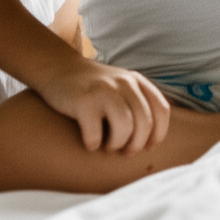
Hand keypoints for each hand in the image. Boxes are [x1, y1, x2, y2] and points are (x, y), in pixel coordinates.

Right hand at [36, 57, 170, 155]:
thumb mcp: (121, 87)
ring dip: (117, 144)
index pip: (161, 110)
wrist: (58, 67)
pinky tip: (89, 141)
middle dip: (136, 144)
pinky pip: (96, 133)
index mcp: (137, 81)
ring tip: (107, 146)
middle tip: (124, 152)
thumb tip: (155, 137)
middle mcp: (124, 83)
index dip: (158, 134)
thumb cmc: (93, 88)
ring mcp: (104, 90)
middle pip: (144, 122)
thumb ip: (139, 103)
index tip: (147, 147)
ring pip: (125, 127)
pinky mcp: (83, 100)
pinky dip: (94, 144)